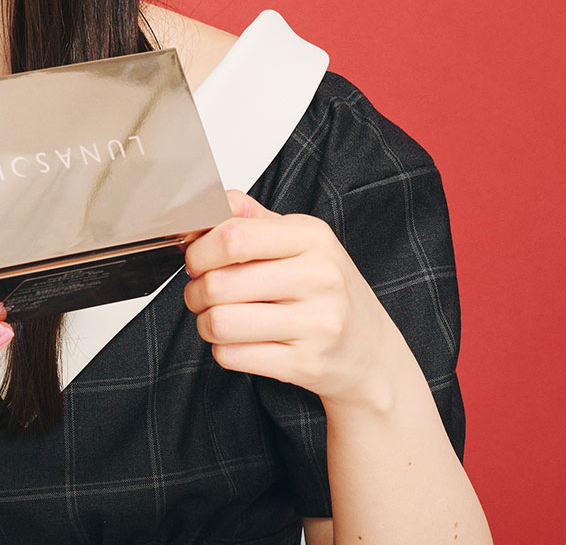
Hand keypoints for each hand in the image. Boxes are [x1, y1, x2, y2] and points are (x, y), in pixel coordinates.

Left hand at [182, 190, 402, 410]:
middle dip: (195, 291)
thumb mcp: (302, 242)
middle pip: (218, 283)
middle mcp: (319, 278)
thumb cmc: (328, 291)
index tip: (197, 259)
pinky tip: (239, 342)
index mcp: (313, 238)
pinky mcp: (305, 363)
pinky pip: (233, 355)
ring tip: (216, 318)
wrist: (370, 350)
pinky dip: (223, 349)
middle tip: (201, 293)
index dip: (200, 250)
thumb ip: (255, 219)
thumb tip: (214, 200)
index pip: (233, 236)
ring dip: (205, 323)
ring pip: (220, 322)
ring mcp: (316, 323)